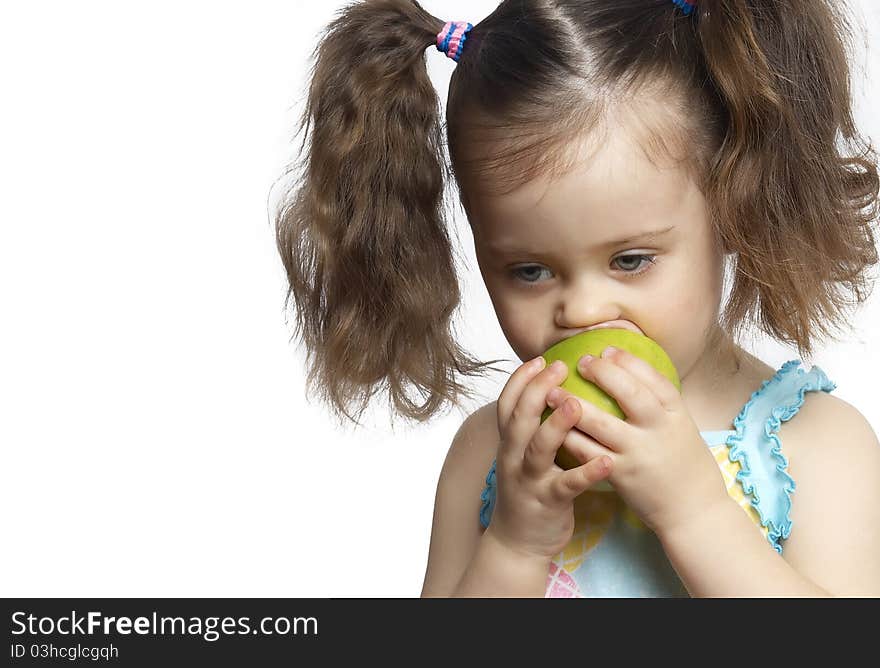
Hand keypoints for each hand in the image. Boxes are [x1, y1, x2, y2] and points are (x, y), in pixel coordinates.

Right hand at [488, 357, 613, 560]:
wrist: (518, 543)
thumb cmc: (530, 489)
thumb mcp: (523, 455)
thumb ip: (534, 427)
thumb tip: (554, 391)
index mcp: (510, 443)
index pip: (507, 403)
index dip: (521, 380)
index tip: (541, 359)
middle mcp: (514, 458)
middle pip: (519, 418)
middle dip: (537, 390)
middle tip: (561, 367)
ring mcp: (528, 480)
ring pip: (538, 449)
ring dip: (556, 425)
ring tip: (576, 405)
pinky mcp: (547, 503)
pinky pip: (567, 485)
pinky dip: (585, 472)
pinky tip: (606, 460)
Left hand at [544, 346, 728, 536]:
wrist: (694, 511)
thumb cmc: (684, 463)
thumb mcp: (680, 426)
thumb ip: (658, 402)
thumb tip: (628, 368)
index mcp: (677, 414)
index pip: (654, 379)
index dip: (629, 362)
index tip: (606, 350)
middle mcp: (659, 430)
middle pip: (630, 394)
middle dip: (603, 374)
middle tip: (580, 362)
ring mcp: (638, 453)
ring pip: (602, 424)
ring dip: (573, 405)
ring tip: (552, 392)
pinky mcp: (621, 475)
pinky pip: (589, 453)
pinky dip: (570, 438)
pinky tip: (554, 427)